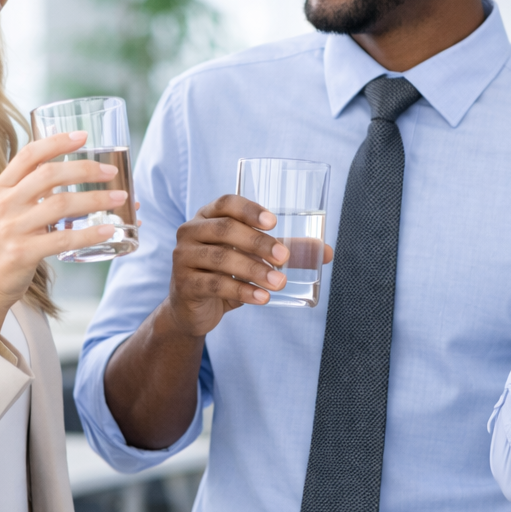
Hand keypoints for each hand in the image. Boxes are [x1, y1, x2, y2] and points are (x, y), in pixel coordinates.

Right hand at [0, 130, 128, 343]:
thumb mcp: (4, 210)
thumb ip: (29, 192)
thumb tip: (74, 176)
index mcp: (1, 188)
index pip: (29, 155)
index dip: (56, 142)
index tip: (83, 136)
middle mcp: (5, 204)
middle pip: (49, 175)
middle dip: (85, 169)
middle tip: (111, 172)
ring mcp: (12, 228)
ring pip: (61, 205)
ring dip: (96, 200)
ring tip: (121, 198)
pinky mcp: (22, 253)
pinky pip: (63, 239)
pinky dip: (89, 233)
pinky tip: (108, 229)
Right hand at [166, 194, 333, 338]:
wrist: (192, 308)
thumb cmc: (226, 273)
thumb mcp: (253, 258)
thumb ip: (286, 251)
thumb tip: (327, 252)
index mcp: (208, 216)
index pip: (227, 202)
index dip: (250, 209)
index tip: (274, 222)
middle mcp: (191, 231)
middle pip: (225, 229)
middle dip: (258, 243)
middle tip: (284, 257)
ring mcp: (183, 258)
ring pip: (221, 259)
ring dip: (254, 270)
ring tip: (279, 283)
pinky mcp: (184, 284)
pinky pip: (215, 285)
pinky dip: (242, 292)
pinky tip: (262, 298)